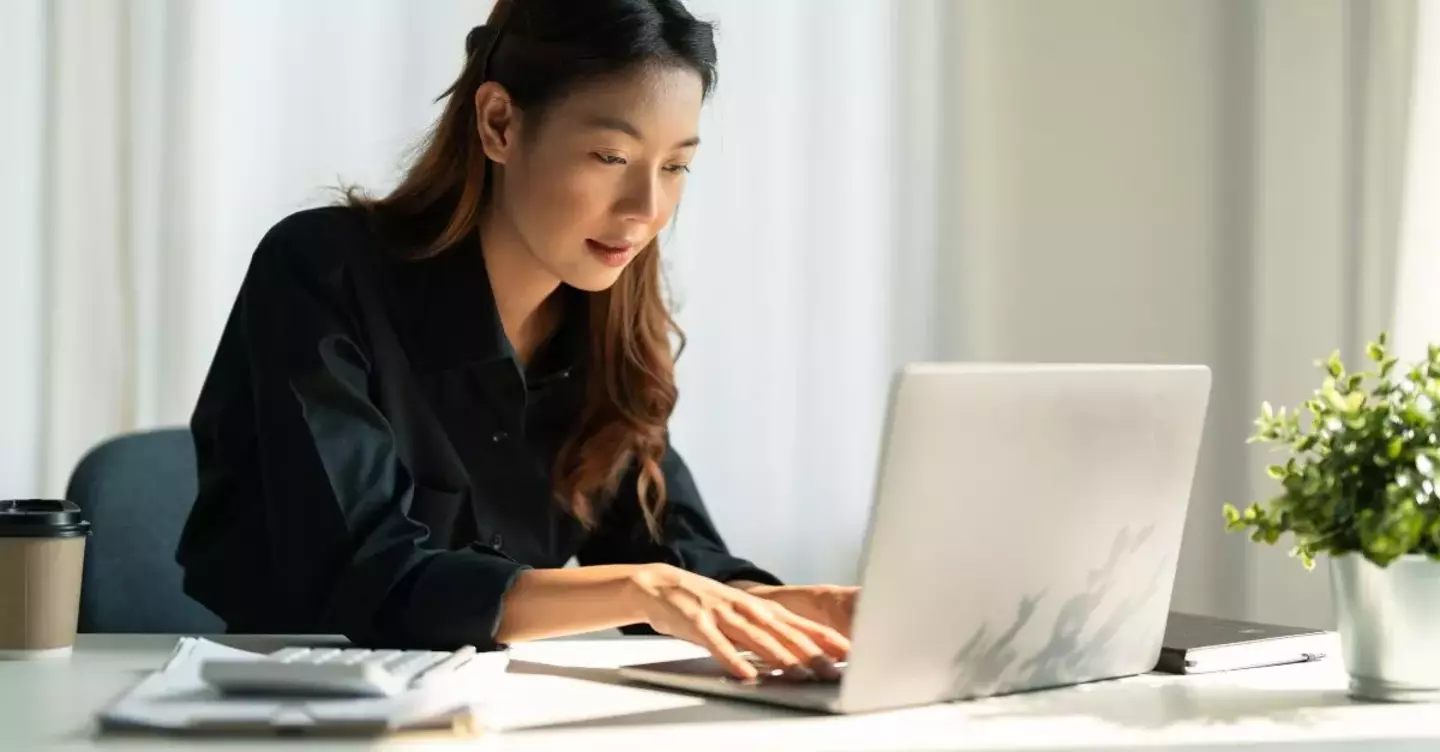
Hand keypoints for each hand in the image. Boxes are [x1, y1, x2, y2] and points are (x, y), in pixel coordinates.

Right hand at [627, 564, 850, 679]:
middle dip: (810, 653)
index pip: (799, 623)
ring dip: (779, 657)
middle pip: (784, 632)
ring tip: (799, 674)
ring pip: (756, 637)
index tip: (849, 652)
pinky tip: (745, 674)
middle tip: (832, 671)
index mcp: (759, 607)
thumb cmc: (706, 604)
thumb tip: (800, 652)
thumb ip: (767, 631)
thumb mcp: (741, 613)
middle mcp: (746, 608)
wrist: (661, 584)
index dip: (825, 638)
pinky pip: (717, 644)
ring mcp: (722, 613)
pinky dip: (732, 659)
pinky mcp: (698, 622)